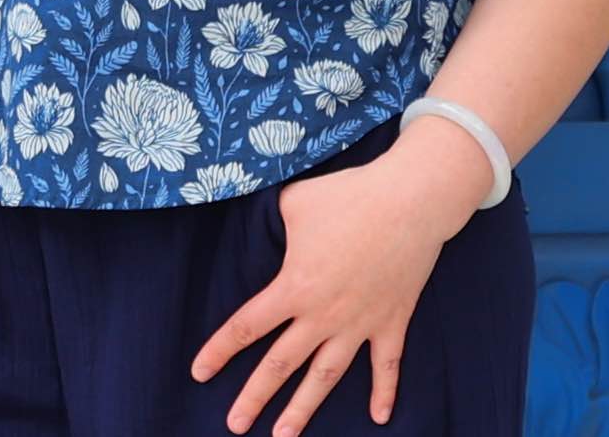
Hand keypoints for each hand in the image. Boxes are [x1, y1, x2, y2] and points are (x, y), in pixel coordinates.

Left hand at [188, 155, 452, 434]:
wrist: (408, 202)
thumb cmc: (347, 196)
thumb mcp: (295, 202)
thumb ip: (274, 220)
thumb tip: (264, 225)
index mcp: (295, 287)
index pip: (247, 326)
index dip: (220, 350)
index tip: (199, 372)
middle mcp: (323, 315)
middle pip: (281, 364)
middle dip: (254, 397)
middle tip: (234, 425)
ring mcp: (359, 323)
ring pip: (325, 377)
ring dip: (303, 409)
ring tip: (284, 436)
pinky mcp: (391, 321)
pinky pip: (386, 365)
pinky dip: (384, 392)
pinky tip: (379, 417)